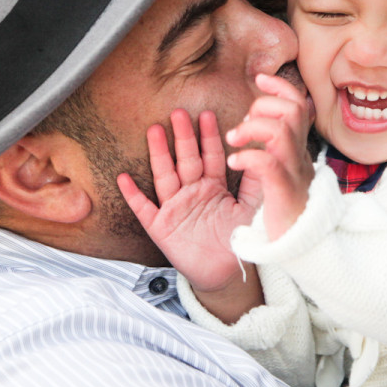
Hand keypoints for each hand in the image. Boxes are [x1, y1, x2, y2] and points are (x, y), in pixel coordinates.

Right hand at [118, 109, 262, 318]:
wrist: (227, 274)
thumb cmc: (238, 240)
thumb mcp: (251, 208)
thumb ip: (255, 182)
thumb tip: (262, 153)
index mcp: (213, 187)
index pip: (211, 156)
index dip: (209, 136)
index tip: (207, 114)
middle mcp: (192, 192)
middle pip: (186, 159)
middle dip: (183, 136)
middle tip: (179, 112)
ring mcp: (175, 208)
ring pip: (165, 175)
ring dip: (159, 154)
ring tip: (155, 130)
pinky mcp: (161, 227)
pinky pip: (144, 209)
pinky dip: (133, 195)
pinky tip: (123, 178)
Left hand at [225, 73, 313, 240]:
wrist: (302, 245)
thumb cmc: (287, 206)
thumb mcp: (285, 168)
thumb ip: (276, 143)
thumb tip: (259, 118)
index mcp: (297, 147)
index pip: (296, 104)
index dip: (279, 87)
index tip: (259, 79)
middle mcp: (299, 155)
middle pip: (291, 110)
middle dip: (263, 106)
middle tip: (243, 125)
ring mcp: (293, 172)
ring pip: (280, 131)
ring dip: (253, 128)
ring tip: (233, 140)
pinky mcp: (282, 192)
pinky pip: (268, 164)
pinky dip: (248, 156)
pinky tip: (234, 162)